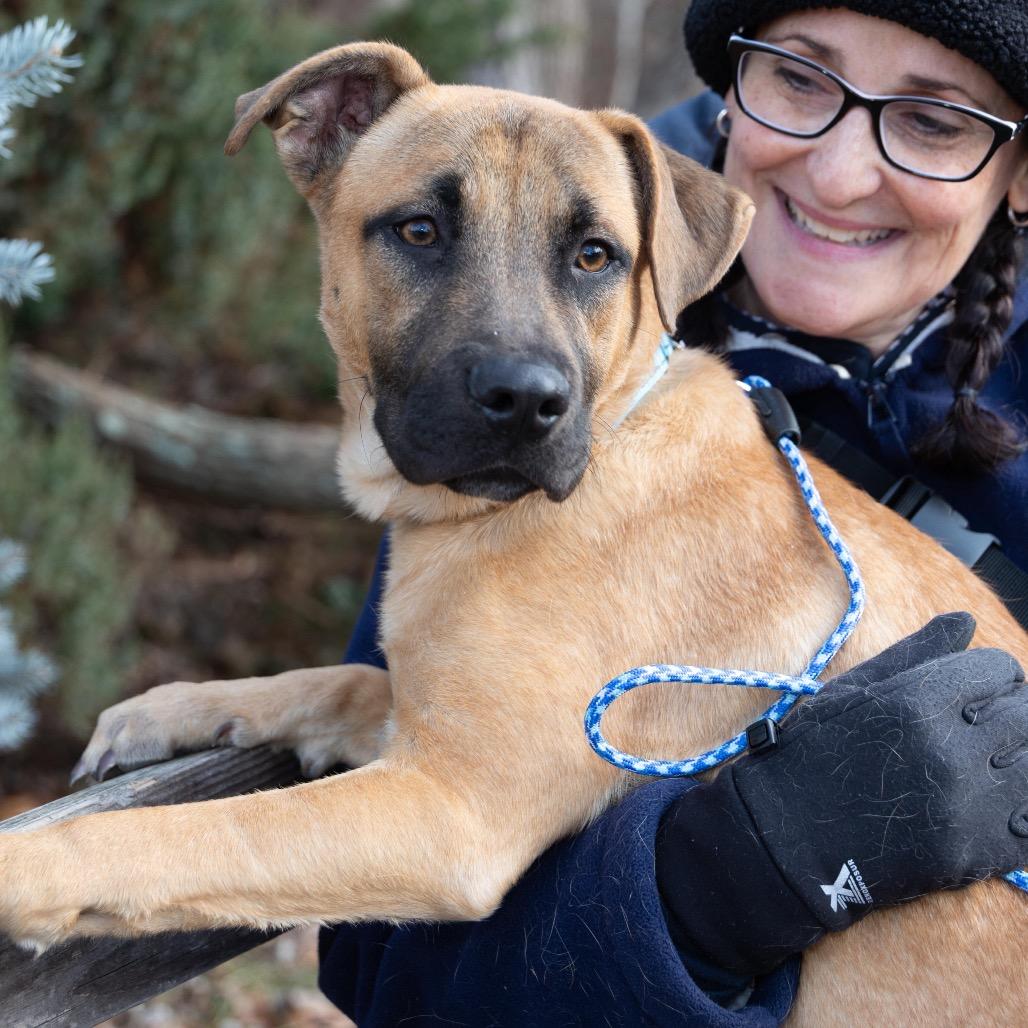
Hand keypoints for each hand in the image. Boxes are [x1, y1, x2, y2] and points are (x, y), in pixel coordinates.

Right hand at [656, 612, 1027, 977]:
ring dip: (1018, 764)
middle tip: (979, 732)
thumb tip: (965, 620)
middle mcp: (948, 748)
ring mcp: (963, 804)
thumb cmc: (812, 753)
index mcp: (916, 700)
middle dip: (1008, 716)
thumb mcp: (851, 691)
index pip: (1000, 669)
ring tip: (986, 769)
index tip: (975, 692)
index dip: (990, 676)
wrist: (785, 838)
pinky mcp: (970, 853)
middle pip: (1025, 716)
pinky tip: (993, 811)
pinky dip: (1020, 817)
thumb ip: (915, 654)